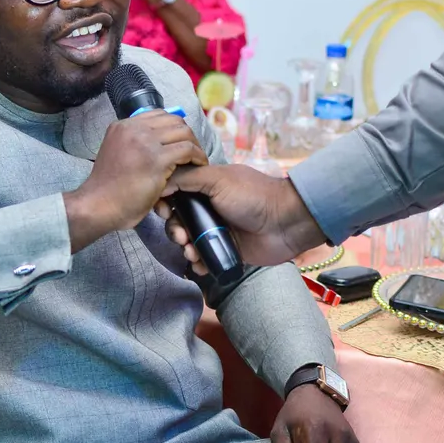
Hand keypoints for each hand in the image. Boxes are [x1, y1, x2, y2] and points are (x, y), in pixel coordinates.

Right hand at [64, 111, 208, 251]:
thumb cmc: (109, 189)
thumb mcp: (117, 155)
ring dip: (195, 146)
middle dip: (188, 135)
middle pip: (174, 121)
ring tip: (198, 160)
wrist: (98, 205)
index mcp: (122, 126)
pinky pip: (187, 150)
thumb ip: (134, 145)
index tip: (180, 141)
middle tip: (193, 151)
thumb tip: (158, 143)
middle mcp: (133, 129)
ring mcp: (144, 142)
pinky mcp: (156, 160)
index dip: (174, 127)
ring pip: (183, 132)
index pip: (158, 115)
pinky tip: (199, 166)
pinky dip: (198, 157)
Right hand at [156, 164, 326, 271]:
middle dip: (174, 230)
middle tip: (182, 236)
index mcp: (206, 187)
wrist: (284, 223)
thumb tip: (159, 181)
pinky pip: (204, 259)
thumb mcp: (217, 179)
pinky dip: (199, 263)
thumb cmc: (253, 196)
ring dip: (184, 248)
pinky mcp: (225, 250)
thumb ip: (187, 178)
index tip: (162, 210)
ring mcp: (217, 230)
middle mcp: (209, 208)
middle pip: (178, 220)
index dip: (164, 203)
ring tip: (191, 251)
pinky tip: (201, 264)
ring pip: (188, 242)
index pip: (175, 194)